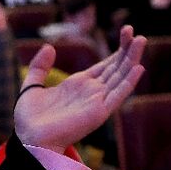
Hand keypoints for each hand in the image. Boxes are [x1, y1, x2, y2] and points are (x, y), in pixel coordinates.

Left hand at [14, 25, 145, 152]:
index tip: (125, 32)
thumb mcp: (32, 86)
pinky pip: (117, 95)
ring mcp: (97, 101)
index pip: (104, 65)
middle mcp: (91, 92)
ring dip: (131, 59)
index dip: (116, 50)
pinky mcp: (99, 112)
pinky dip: (129, 82)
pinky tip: (138, 67)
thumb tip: (49, 47)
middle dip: (126, 49)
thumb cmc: (30, 119)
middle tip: (134, 30)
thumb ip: (40, 67)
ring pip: (120, 77)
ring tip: (141, 40)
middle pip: (116, 67)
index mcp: (78, 85)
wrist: (29, 138)